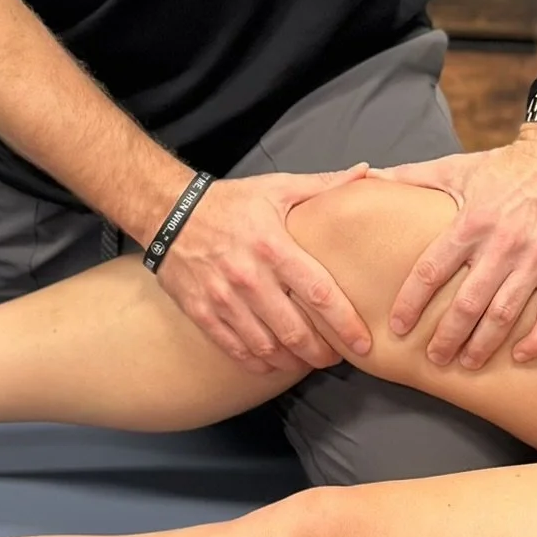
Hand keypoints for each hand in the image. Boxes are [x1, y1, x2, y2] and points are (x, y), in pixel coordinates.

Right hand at [155, 165, 373, 375]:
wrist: (169, 213)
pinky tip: (274, 362)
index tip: (362, 343)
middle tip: (337, 358)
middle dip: (321, 353)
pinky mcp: (202, 314)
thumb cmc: (231, 202)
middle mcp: (249, 278)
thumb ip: (324, 185)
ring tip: (308, 360)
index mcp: (273, 247)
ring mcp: (223, 299)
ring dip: (292, 361)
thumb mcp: (277, 188)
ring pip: (266, 348)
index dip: (345, 323)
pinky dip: (259, 363)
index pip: (318, 293)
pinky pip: (236, 350)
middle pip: (294, 331)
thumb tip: (367, 173)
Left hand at [371, 124, 536, 369]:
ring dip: (483, 344)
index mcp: (471, 222)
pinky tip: (520, 355)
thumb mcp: (456, 167)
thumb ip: (411, 176)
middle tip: (435, 358)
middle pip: (467, 303)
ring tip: (467, 363)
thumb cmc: (505, 166)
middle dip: (447, 336)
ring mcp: (536, 258)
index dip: (412, 302)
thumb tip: (368, 175)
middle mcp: (502, 244)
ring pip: (505, 313)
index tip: (398, 326)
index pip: (432, 270)